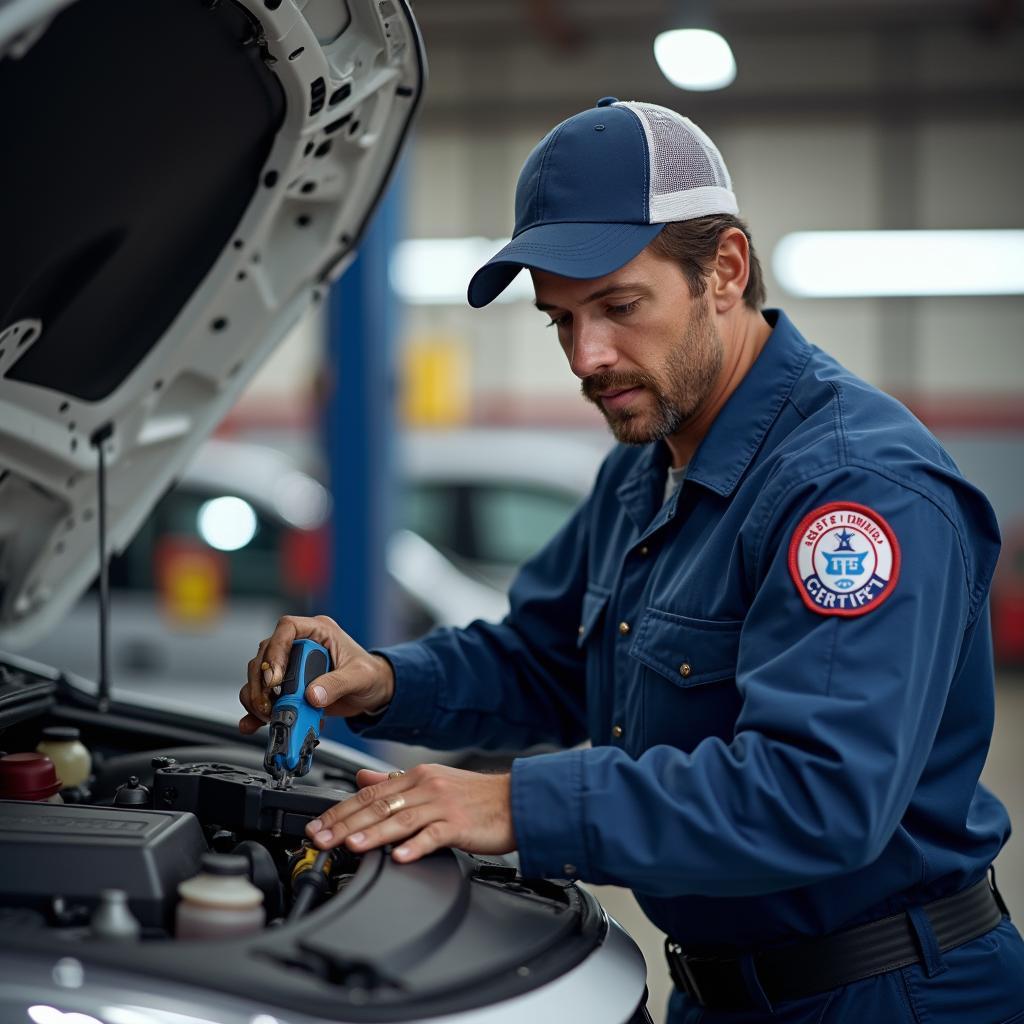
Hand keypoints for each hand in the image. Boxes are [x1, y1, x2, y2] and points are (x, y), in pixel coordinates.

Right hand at [238, 614, 393, 733]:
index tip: (275, 678)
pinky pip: (264, 696)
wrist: (373, 693)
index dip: (276, 650)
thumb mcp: (359, 677)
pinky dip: (255, 712)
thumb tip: (312, 695)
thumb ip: (337, 684)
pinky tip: (252, 724)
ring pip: (259, 675)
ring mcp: (291, 665)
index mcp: (319, 631)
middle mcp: (301, 645)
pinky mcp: (287, 687)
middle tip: (268, 704)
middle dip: (261, 681)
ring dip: (256, 697)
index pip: (287, 628)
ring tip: (268, 715)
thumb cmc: (370, 675)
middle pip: (266, 654)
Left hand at [305, 764, 514, 862]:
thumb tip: (362, 777)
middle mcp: (426, 787)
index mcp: (416, 777)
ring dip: (373, 833)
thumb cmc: (475, 796)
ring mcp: (442, 805)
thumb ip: (395, 781)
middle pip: (378, 805)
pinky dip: (415, 846)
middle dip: (345, 824)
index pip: (369, 792)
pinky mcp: (460, 825)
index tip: (317, 825)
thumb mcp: (432, 780)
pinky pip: (434, 835)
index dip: (340, 810)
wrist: (515, 800)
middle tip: (321, 839)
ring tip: (350, 846)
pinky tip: (400, 857)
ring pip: (400, 819)